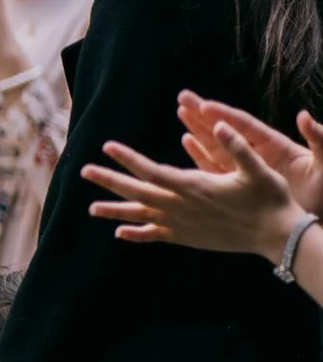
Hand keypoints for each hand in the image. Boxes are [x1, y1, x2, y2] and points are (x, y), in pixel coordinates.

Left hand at [84, 125, 304, 258]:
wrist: (276, 236)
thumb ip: (236, 146)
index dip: (128, 159)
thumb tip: (218, 124)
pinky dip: (137, 234)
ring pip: (141, 216)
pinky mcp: (187, 237)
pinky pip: (156, 236)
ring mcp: (182, 224)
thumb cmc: (269, 199)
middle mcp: (181, 207)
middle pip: (138, 192)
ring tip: (92, 208)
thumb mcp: (257, 168)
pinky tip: (120, 234)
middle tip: (85, 171)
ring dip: (115, 211)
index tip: (108, 147)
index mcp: (193, 187)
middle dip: (110, 181)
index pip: (152, 171)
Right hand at [178, 91, 322, 215]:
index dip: (225, 115)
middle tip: (184, 97)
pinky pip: (215, 166)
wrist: (308, 222)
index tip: (204, 105)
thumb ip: (318, 138)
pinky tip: (188, 141)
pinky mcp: (241, 185)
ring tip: (181, 112)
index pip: (245, 126)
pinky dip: (200, 153)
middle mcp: (258, 154)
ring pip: (217, 145)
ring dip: (198, 129)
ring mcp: (248, 169)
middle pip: (226, 129)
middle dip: (204, 114)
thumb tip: (304, 116)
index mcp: (276, 146)